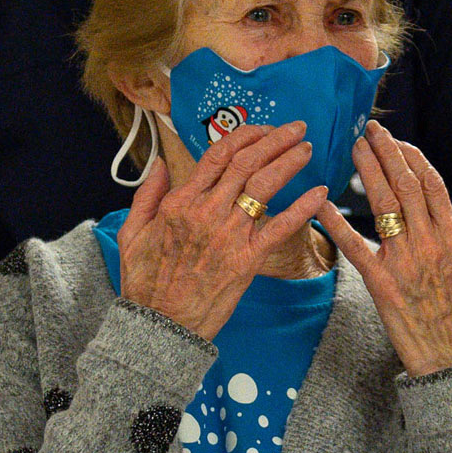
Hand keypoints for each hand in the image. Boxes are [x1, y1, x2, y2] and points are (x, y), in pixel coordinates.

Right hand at [117, 123, 332, 343]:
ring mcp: (229, 235)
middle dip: (276, 140)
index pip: (218, 155)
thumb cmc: (145, 282)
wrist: (160, 324)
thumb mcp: (131, 232)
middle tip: (296, 129)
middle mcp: (207, 212)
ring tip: (307, 149)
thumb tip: (160, 162)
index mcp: (180, 202)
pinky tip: (320, 193)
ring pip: (264, 186)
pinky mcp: (247, 260)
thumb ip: (146, 194)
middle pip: (247, 163)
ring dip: (289, 162)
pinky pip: (280, 228)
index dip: (245, 135)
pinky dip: (302, 208)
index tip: (263, 128)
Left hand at [322, 128, 451, 376]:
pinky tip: (318, 202)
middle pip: (405, 184)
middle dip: (387, 153)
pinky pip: (354, 246)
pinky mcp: (381, 284)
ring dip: (366, 171)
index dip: (413, 158)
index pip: (433, 185)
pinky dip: (334, 222)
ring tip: (354, 149)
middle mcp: (430, 242)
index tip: (399, 142)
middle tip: (370, 131)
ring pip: (383, 204)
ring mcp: (405, 262)